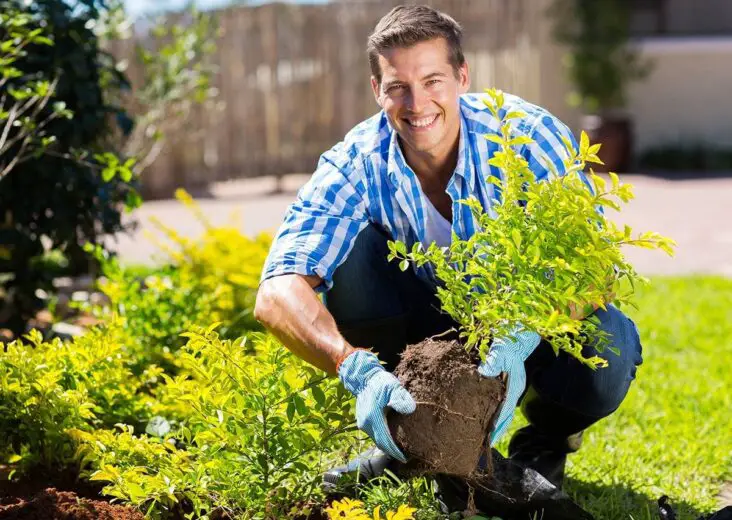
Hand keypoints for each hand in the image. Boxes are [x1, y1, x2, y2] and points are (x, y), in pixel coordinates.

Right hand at [338, 349, 414, 461]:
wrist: (363, 377)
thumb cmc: (380, 382)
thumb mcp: (393, 387)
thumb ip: (401, 398)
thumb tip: (410, 410)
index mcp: (374, 418)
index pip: (385, 441)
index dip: (395, 451)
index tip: (404, 458)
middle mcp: (366, 424)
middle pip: (380, 443)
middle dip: (391, 451)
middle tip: (404, 456)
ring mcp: (362, 423)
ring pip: (376, 439)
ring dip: (386, 445)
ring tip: (398, 449)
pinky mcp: (362, 421)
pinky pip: (373, 433)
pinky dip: (382, 438)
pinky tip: (390, 438)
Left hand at [478, 328, 540, 443]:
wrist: (517, 332)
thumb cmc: (508, 341)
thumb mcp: (501, 349)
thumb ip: (493, 362)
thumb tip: (482, 374)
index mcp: (514, 386)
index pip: (504, 412)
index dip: (497, 426)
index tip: (489, 440)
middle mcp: (513, 390)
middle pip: (505, 416)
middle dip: (496, 431)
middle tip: (484, 446)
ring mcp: (510, 388)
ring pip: (502, 411)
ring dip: (494, 423)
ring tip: (483, 438)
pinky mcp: (504, 384)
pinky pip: (498, 402)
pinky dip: (492, 412)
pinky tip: (483, 417)